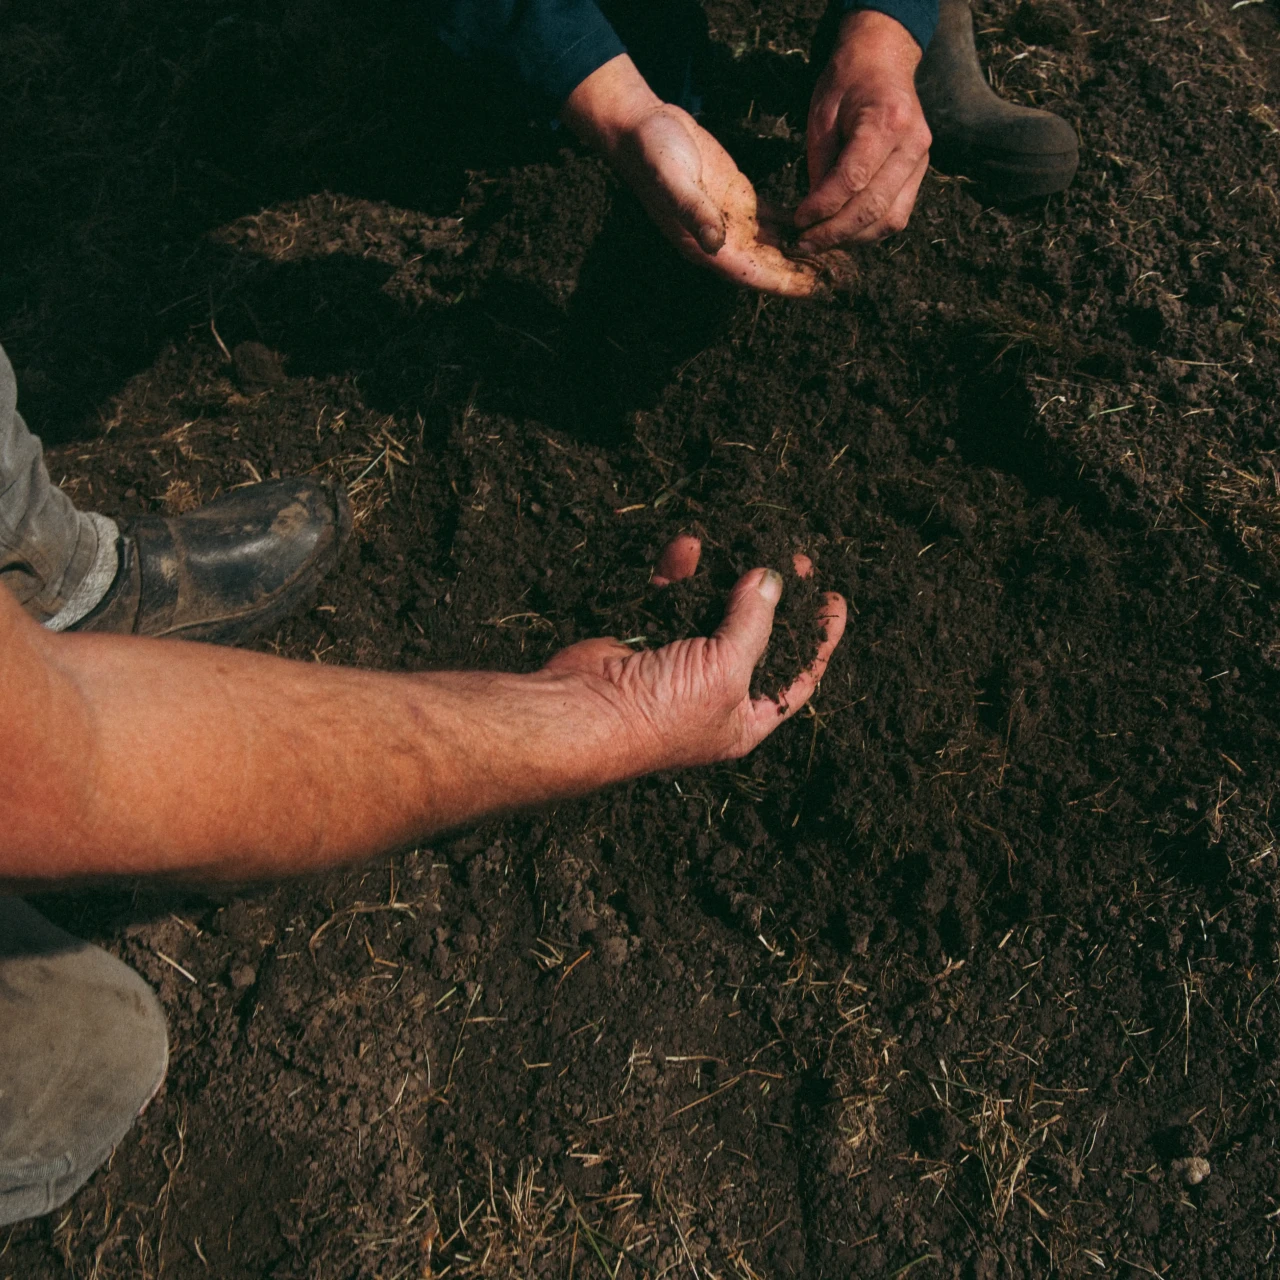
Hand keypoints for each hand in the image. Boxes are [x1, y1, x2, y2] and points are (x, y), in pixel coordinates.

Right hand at [540, 535, 845, 775]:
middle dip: (773, 598)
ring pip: (711, 612)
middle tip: (793, 560)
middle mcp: (712, 695)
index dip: (818, 643)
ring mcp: (676, 667)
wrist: (581, 713)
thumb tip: (772, 579)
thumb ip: (755, 622)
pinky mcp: (643, 639)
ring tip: (745, 541)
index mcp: (742, 720)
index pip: (796, 680)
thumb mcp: (727, 669)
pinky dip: (678, 574)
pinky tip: (688, 546)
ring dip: (724, 577)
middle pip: (756, 639)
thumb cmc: (662, 710)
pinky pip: (670, 599)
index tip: (832, 602)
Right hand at [562, 56, 824, 296]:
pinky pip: (774, 221)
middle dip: (803, 273)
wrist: (643, 128)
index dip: (783, 282)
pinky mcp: (738, 198)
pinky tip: (823, 226)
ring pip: (776, 246)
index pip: (752, 271)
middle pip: (770, 265)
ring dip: (805, 253)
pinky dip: (797, 227)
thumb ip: (693, 211)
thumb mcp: (672, 180)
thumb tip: (716, 243)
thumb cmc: (654, 154)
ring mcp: (731, 220)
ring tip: (841, 258)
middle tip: (841, 278)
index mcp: (705, 243)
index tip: (814, 290)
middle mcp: (722, 239)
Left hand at [795, 9, 931, 251]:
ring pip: (889, 220)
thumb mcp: (821, 115)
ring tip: (820, 242)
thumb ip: (819, 164)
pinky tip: (842, 233)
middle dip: (834, 232)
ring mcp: (921, 161)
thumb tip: (812, 215)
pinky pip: (896, 216)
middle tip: (803, 243)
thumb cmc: (847, 83)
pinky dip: (868, 231)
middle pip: (873, 207)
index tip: (798, 221)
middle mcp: (912, 144)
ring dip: (852, 239)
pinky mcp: (920, 174)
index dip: (823, 207)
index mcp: (887, 120)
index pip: (853, 179)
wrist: (883, 61)